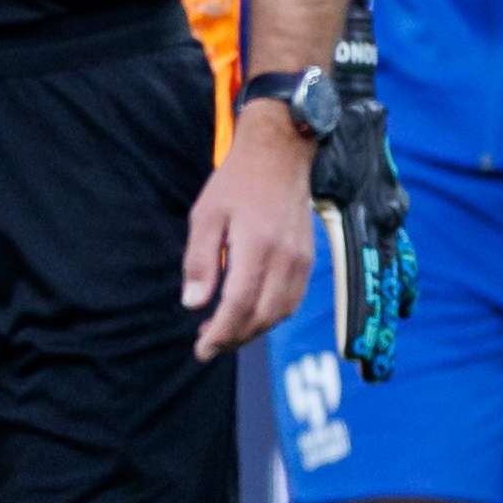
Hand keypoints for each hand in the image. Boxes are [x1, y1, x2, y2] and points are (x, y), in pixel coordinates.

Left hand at [185, 109, 317, 362]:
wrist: (281, 154)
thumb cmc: (237, 182)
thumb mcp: (206, 214)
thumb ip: (201, 261)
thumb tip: (193, 304)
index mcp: (257, 245)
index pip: (239, 305)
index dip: (220, 333)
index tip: (200, 348)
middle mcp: (285, 258)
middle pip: (262, 317)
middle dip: (233, 338)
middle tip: (207, 345)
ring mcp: (302, 260)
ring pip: (279, 314)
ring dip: (252, 331)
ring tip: (224, 333)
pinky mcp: (309, 260)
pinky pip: (292, 301)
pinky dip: (270, 316)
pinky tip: (248, 314)